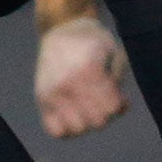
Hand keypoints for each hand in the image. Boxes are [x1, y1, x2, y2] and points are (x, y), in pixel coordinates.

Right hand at [35, 3, 129, 138]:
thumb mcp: (114, 52)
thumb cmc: (94, 43)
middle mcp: (67, 82)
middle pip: (97, 121)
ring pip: (78, 129)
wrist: (61, 30)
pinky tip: (75, 115)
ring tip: (90, 107)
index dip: (120, 105)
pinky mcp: (41, 98)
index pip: (111, 108)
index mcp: (89, 69)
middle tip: (104, 100)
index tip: (120, 96)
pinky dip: (69, 129)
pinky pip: (57, 131)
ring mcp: (52, 92)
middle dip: (106, 114)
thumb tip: (119, 108)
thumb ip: (118, 81)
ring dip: (89, 122)